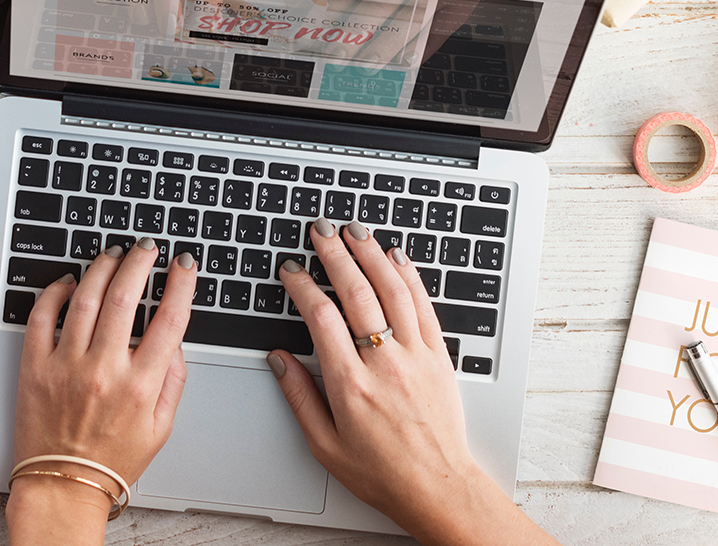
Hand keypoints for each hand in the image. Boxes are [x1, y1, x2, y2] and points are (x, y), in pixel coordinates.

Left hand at [7, 241, 196, 542]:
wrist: (62, 486)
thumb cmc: (111, 460)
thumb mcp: (161, 427)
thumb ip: (173, 381)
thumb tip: (175, 341)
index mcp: (139, 386)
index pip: (170, 320)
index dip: (181, 284)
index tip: (184, 264)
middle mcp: (103, 371)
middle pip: (126, 297)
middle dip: (140, 262)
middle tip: (146, 248)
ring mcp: (66, 366)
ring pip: (85, 298)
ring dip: (102, 268)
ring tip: (112, 254)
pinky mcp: (34, 367)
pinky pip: (42, 317)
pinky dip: (54, 292)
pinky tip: (68, 282)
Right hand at [269, 218, 557, 545]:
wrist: (438, 487)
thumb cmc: (381, 472)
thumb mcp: (324, 444)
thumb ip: (298, 397)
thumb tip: (278, 359)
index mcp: (350, 385)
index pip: (320, 318)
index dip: (302, 286)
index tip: (291, 269)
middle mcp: (383, 363)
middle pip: (356, 293)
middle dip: (335, 254)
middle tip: (321, 230)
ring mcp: (415, 356)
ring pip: (392, 290)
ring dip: (371, 254)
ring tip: (355, 231)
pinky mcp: (438, 356)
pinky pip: (423, 305)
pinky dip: (409, 276)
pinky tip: (396, 257)